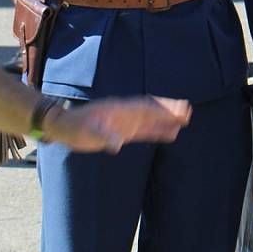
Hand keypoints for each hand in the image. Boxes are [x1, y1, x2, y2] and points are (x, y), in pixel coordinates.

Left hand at [45, 96, 191, 152]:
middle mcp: (124, 114)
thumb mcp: (85, 131)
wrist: (65, 127)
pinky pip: (144, 131)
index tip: (176, 107)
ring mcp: (124, 122)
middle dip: (167, 110)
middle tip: (187, 110)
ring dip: (165, 120)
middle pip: (150, 110)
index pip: (144, 107)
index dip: (160, 108)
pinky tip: (169, 134)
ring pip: (149, 120)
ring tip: (184, 120)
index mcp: (118, 109)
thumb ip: (101, 135)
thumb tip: (116, 144)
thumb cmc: (75, 126)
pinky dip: (157, 131)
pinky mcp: (123, 131)